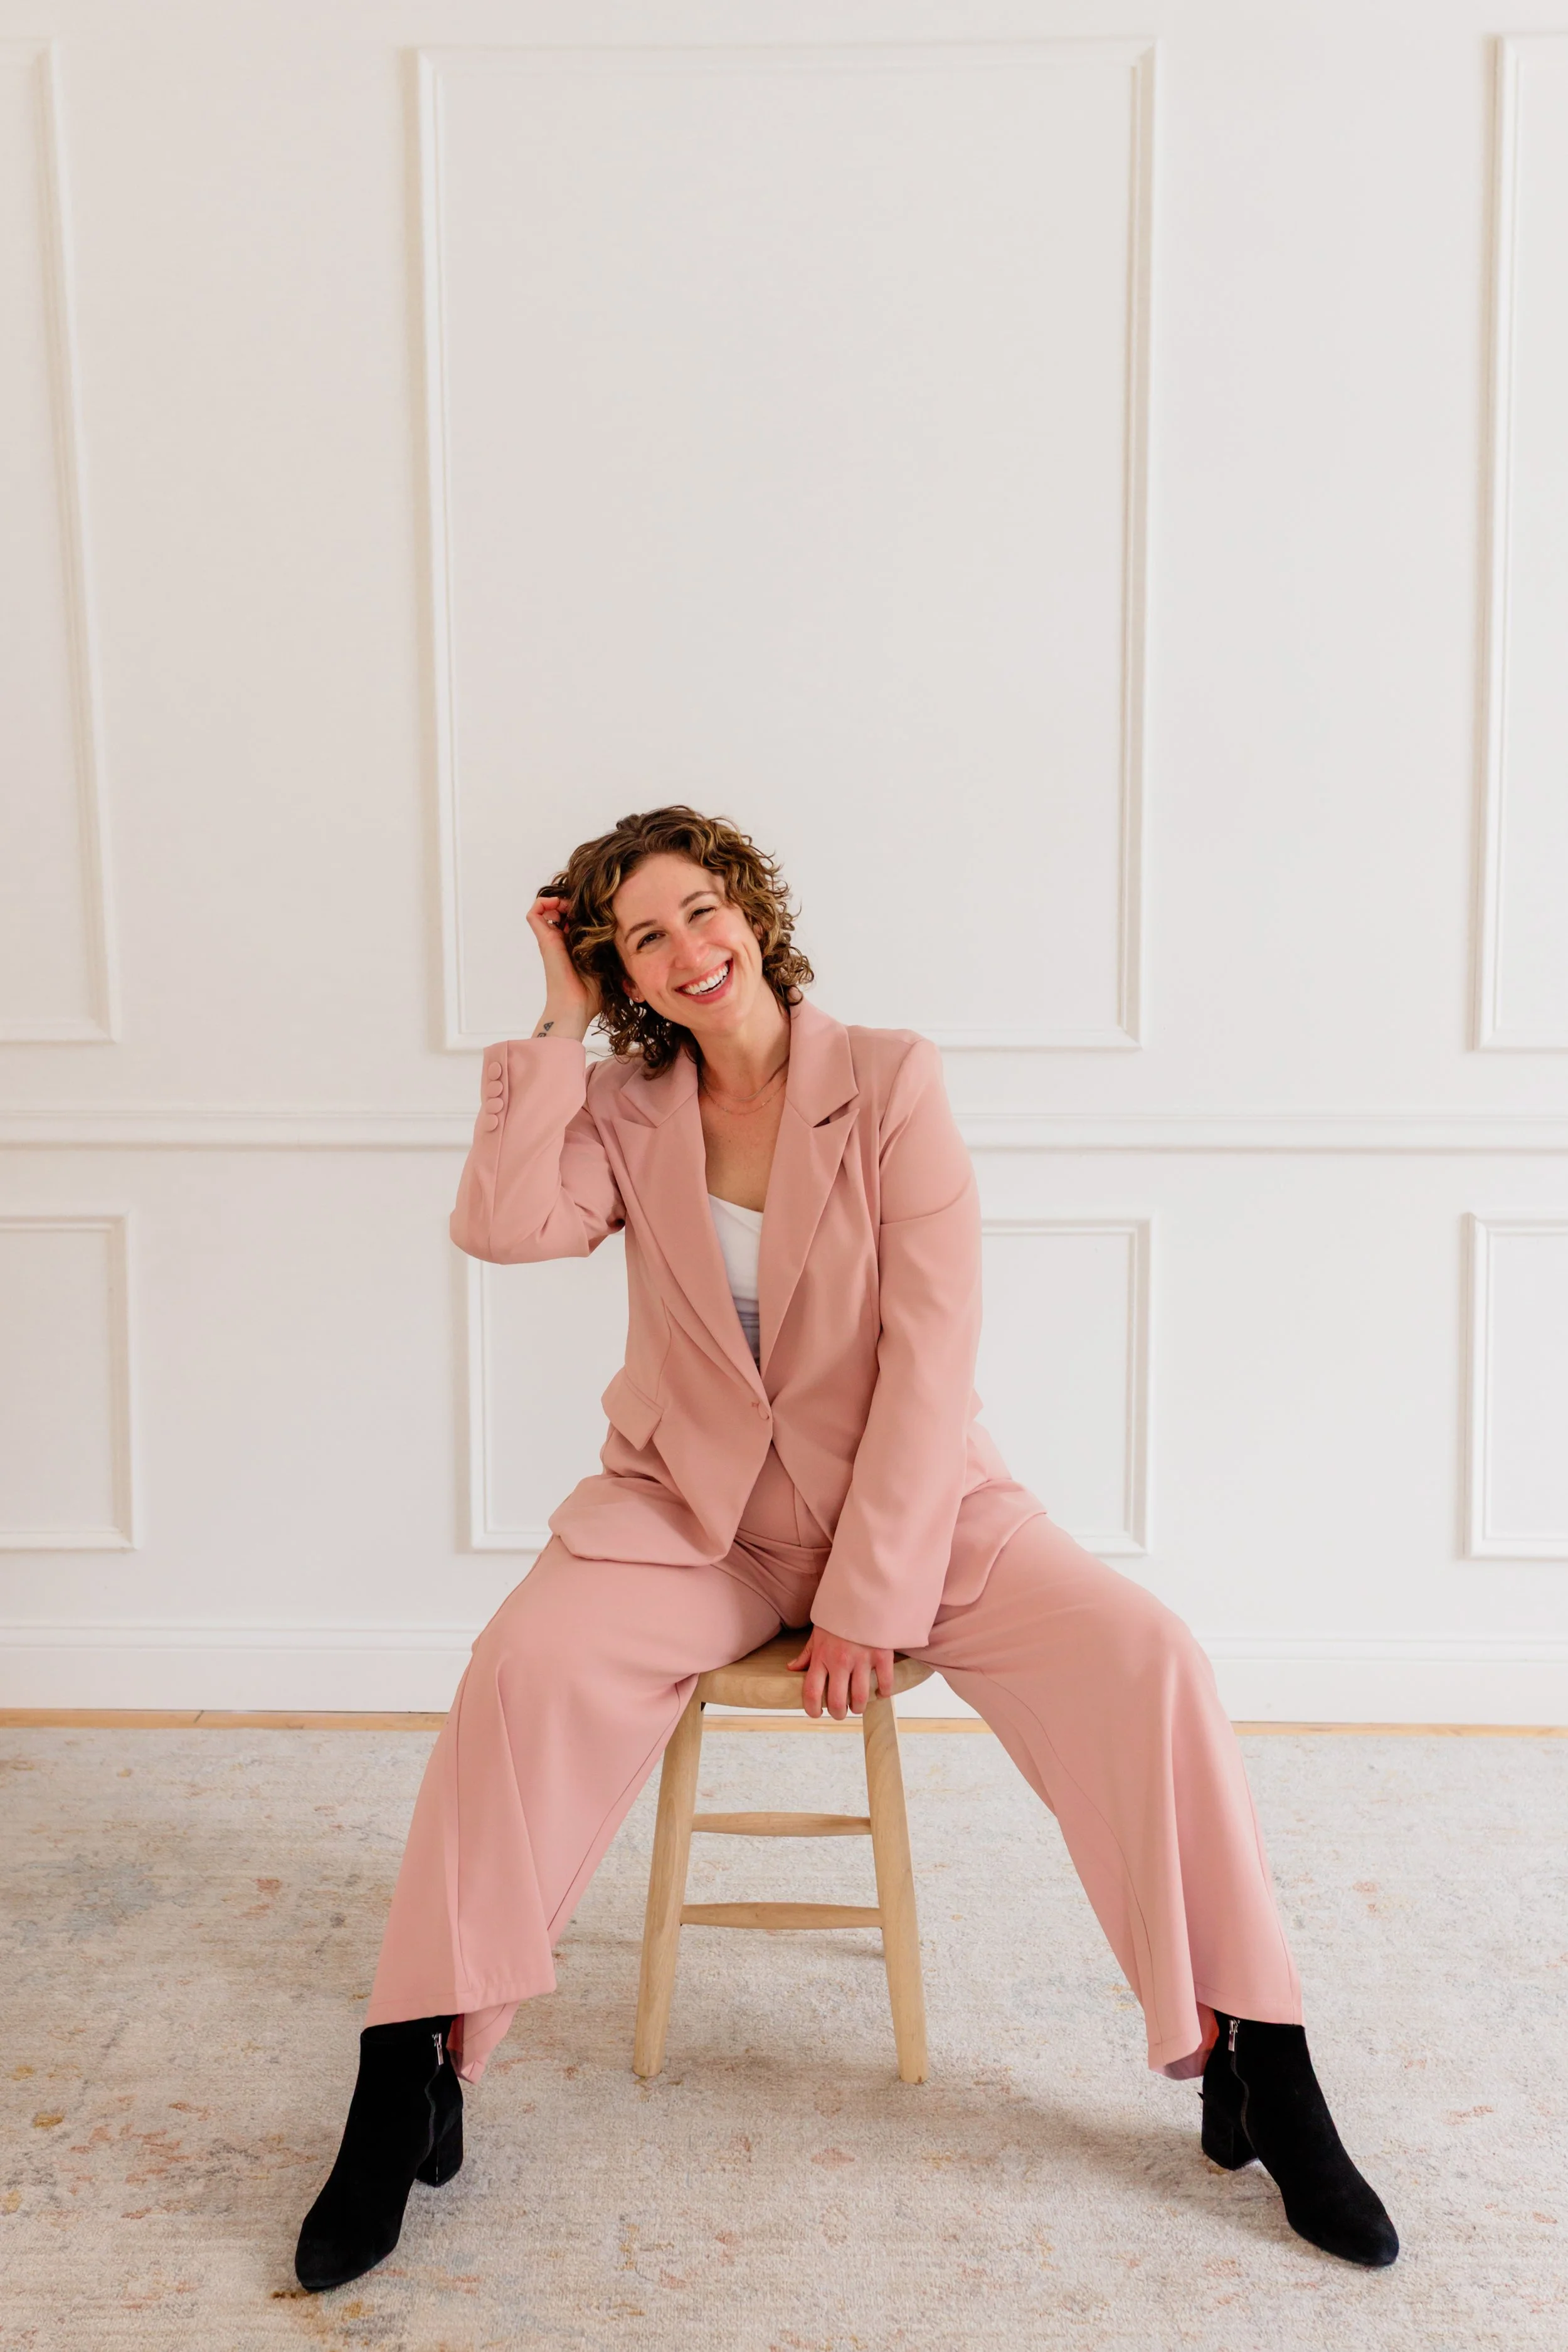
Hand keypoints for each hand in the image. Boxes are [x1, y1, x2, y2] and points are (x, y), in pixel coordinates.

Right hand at [525, 894, 601, 1037]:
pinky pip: (534, 912)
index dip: (583, 908)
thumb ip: (615, 951)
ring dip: (559, 899)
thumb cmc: (592, 994)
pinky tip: (562, 908)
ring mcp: (551, 938)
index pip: (575, 916)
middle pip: (561, 907)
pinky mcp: (544, 939)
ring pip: (547, 905)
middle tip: (586, 908)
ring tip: (573, 907)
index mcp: (575, 944)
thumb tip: (633, 937)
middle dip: (573, 901)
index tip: (597, 910)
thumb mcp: (609, 965)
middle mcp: (561, 938)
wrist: (576, 1006)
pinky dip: (544, 902)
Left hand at [784, 1625, 896, 1720]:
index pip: (811, 1692)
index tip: (815, 1714)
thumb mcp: (818, 1633)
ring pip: (859, 1698)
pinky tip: (880, 1693)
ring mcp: (862, 1658)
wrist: (863, 1594)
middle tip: (840, 1713)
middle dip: (838, 1713)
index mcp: (821, 1656)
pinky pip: (884, 1683)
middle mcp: (840, 1660)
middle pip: (836, 1701)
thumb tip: (791, 1668)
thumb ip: (807, 1654)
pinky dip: (883, 1693)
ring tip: (857, 1706)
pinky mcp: (881, 1655)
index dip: (811, 1709)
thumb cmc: (838, 1616)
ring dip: (858, 1707)